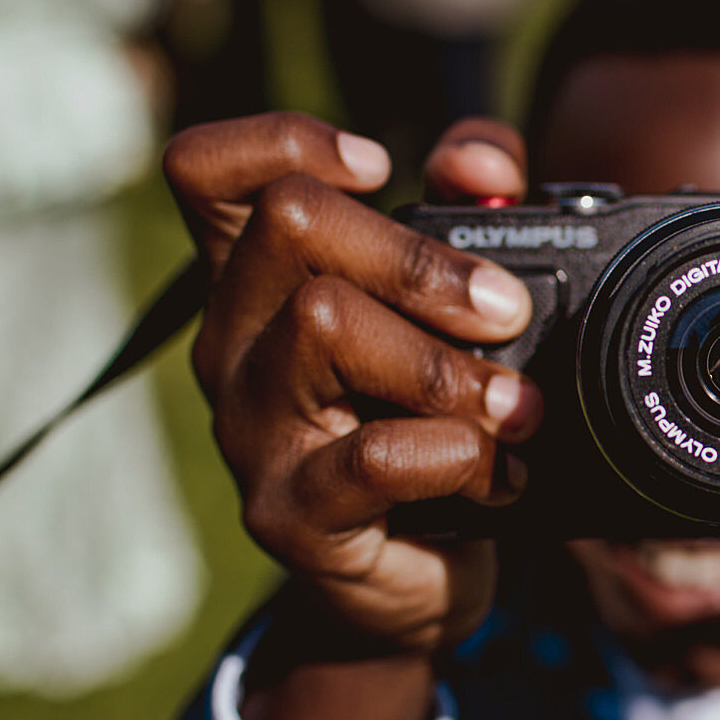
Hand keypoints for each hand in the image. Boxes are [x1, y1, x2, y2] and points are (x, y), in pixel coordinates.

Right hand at [165, 112, 540, 719]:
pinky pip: (374, 456)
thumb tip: (480, 165)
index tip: (382, 168)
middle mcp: (232, 344)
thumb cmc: (427, 421)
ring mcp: (249, 430)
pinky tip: (498, 471)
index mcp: (257, 280)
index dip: (285, 140)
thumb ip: (471, 212)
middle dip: (421, 257)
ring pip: (324, 321)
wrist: (417, 579)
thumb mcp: (450, 311)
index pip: (204, 168)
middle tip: (506, 314)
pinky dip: (461, 454)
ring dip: (448, 360)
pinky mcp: (288, 516)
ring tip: (515, 406)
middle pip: (290, 222)